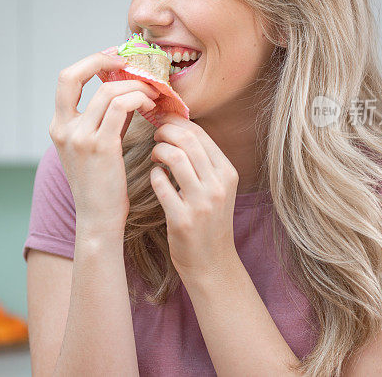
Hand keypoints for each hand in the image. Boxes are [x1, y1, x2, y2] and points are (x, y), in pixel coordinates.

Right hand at [49, 51, 159, 235]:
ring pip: (107, 90)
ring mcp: (78, 137)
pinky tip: (150, 105)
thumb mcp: (97, 148)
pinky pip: (121, 106)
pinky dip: (138, 98)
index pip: (65, 79)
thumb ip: (106, 119)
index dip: (89, 62)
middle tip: (129, 63)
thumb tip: (127, 91)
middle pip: (72, 75)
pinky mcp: (100, 146)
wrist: (99, 220)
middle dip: (100, 61)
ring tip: (151, 92)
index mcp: (59, 127)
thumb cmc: (103, 186)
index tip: (114, 58)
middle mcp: (63, 129)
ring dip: (133, 85)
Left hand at [149, 113, 239, 280]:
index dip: (176, 121)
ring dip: (158, 151)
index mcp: (228, 173)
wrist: (212, 262)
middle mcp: (218, 185)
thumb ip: (203, 161)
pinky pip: (161, 184)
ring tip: (154, 155)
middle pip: (187, 141)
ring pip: (175, 158)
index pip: (200, 134)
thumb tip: (178, 127)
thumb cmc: (209, 219)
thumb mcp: (217, 187)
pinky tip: (155, 176)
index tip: (162, 120)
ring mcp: (202, 203)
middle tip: (155, 134)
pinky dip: (154, 175)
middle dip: (165, 131)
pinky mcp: (183, 219)